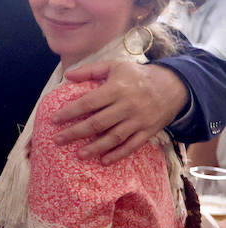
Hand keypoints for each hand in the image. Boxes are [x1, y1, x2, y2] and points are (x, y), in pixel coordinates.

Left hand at [55, 61, 185, 162]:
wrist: (173, 86)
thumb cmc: (137, 76)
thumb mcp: (115, 66)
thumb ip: (90, 70)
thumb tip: (67, 75)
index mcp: (117, 89)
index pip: (89, 102)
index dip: (71, 112)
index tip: (54, 119)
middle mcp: (127, 106)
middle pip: (98, 123)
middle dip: (76, 133)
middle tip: (58, 140)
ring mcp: (139, 120)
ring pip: (114, 137)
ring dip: (95, 148)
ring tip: (78, 155)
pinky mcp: (148, 131)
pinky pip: (132, 146)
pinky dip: (118, 155)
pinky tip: (103, 161)